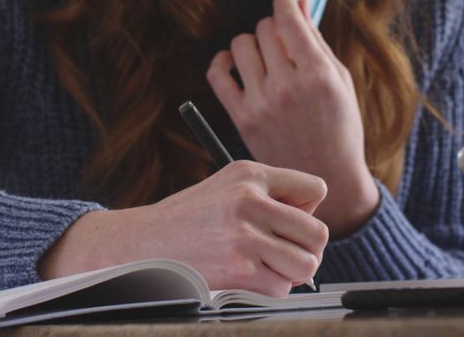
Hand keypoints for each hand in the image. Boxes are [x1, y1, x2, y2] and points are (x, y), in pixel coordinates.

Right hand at [38, 161, 328, 295]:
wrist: (144, 243)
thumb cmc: (190, 219)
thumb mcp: (227, 186)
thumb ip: (270, 193)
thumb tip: (311, 220)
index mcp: (250, 174)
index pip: (316, 189)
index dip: (307, 210)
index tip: (286, 221)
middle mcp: (250, 201)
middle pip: (319, 233)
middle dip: (307, 248)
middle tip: (286, 252)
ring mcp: (244, 237)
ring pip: (306, 264)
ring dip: (292, 272)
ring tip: (269, 266)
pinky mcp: (238, 270)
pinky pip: (281, 288)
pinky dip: (270, 289)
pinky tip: (248, 277)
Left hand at [206, 0, 378, 237]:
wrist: (327, 178)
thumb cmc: (339, 126)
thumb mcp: (339, 80)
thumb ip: (317, 40)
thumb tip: (299, 2)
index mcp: (318, 74)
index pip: (288, 18)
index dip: (285, 0)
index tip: (285, 0)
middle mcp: (287, 86)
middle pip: (264, 29)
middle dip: (274, 27)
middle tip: (283, 42)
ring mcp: (262, 103)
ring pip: (241, 45)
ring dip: (252, 43)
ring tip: (265, 57)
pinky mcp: (242, 118)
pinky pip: (218, 74)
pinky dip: (223, 62)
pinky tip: (235, 64)